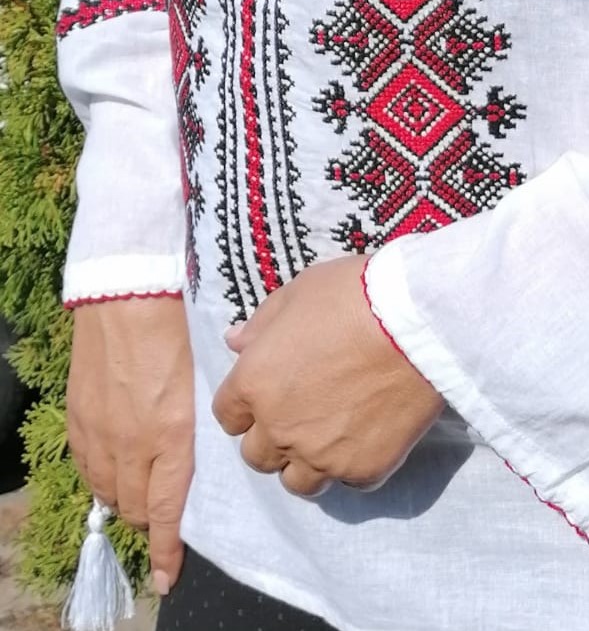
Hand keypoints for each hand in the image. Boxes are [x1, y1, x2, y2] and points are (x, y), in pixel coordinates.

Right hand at [66, 296, 193, 595]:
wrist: (128, 297)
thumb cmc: (180, 329)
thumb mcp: (207, 377)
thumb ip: (207, 413)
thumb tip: (221, 430)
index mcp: (172, 435)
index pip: (167, 509)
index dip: (167, 549)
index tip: (168, 578)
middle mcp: (133, 445)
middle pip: (138, 508)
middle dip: (153, 522)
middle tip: (165, 518)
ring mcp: (101, 434)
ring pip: (110, 492)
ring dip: (127, 500)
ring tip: (143, 493)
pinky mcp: (79, 419)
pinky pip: (87, 467)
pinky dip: (102, 477)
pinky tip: (114, 469)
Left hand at [211, 256, 443, 496]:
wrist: (419, 321)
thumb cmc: (354, 296)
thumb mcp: (300, 292)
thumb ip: (262, 323)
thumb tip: (235, 342)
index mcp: (253, 384)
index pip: (228, 416)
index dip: (248, 404)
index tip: (271, 392)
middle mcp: (278, 428)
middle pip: (257, 456)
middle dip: (274, 436)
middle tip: (305, 412)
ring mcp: (321, 455)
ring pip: (298, 482)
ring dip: (308, 461)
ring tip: (334, 435)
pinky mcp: (363, 469)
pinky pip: (348, 481)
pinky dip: (354, 463)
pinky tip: (371, 435)